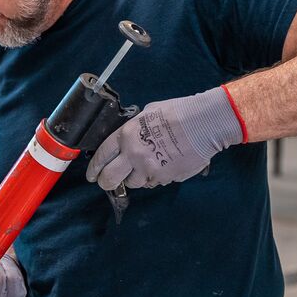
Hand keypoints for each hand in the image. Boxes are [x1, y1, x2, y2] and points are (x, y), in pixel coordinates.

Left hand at [85, 87, 244, 189]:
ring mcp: (149, 169)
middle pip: (109, 179)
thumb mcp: (147, 114)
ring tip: (146, 166)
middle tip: (109, 182)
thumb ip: (134, 129)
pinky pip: (154, 182)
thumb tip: (129, 138)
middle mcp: (134, 155)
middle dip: (106, 182)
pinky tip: (163, 165)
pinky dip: (155, 178)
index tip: (92, 175)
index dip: (94, 168)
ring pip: (133, 184)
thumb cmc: (178, 112)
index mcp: (126, 135)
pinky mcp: (165, 179)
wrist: (204, 124)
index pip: (101, 156)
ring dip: (135, 178)